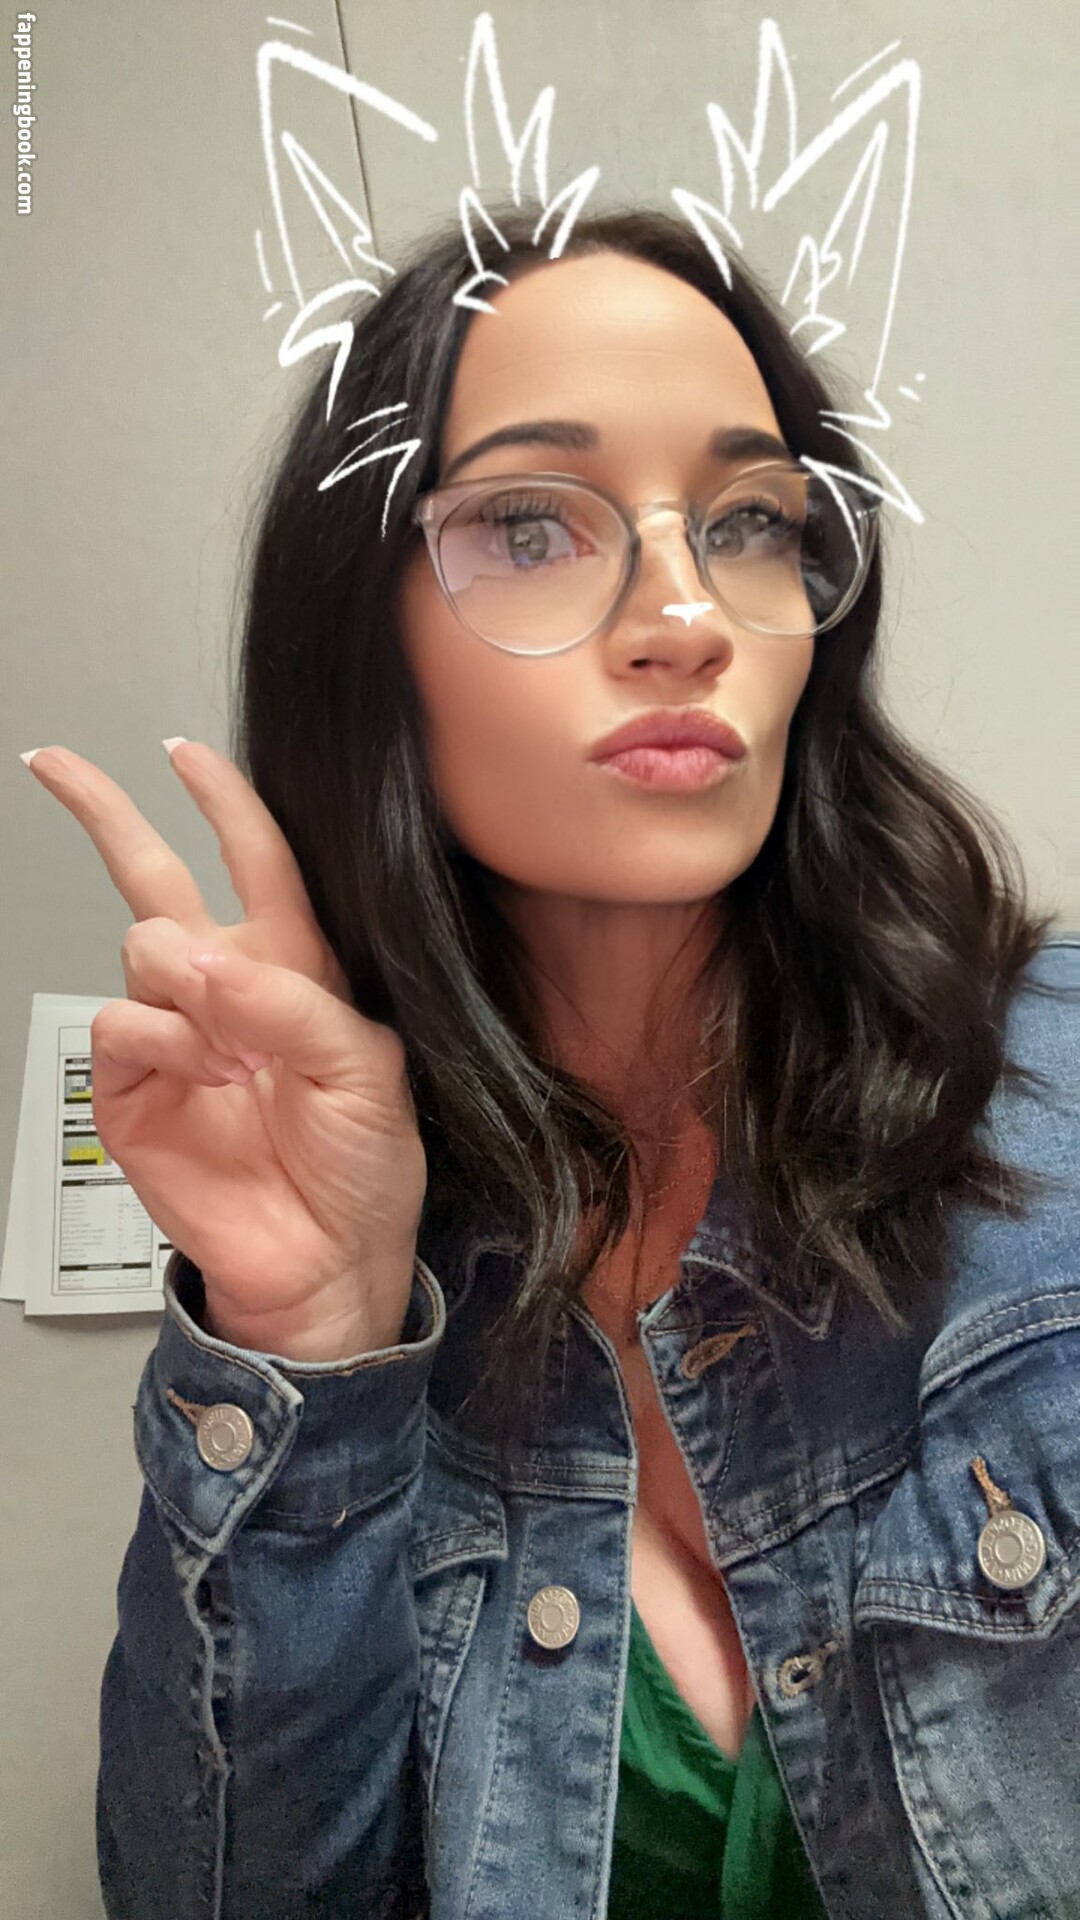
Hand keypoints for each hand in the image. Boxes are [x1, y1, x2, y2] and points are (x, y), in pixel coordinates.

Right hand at [24, 741, 427, 1357]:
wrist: (328, 1261)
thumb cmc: (365, 1166)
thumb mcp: (365, 1069)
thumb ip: (289, 1002)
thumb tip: (195, 957)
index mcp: (297, 967)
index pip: (255, 859)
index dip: (222, 801)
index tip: (183, 753)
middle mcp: (227, 989)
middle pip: (155, 878)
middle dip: (107, 815)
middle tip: (56, 764)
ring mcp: (175, 1036)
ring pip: (143, 947)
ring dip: (189, 984)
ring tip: (239, 1057)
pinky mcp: (132, 1088)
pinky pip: (120, 1023)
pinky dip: (163, 1040)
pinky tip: (206, 1077)